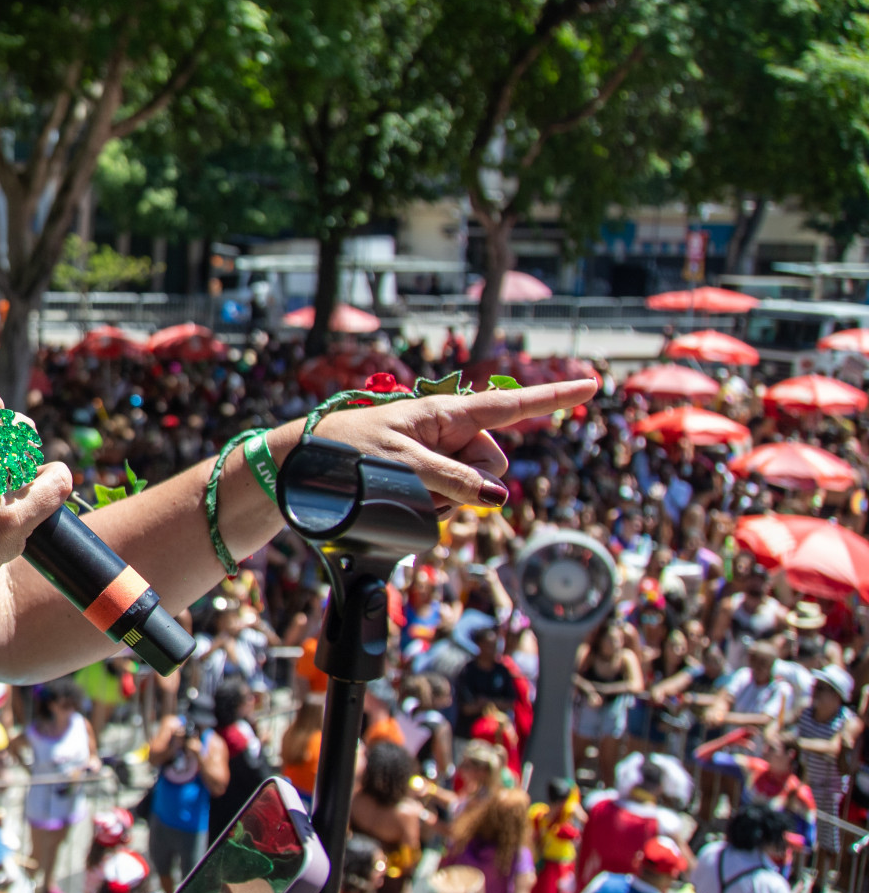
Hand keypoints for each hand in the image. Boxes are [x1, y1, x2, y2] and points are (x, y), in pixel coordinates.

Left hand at [307, 379, 598, 507]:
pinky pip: (446, 502)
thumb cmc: (345, 453)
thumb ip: (453, 481)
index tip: (593, 383)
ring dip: (445, 501)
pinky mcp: (420, 480)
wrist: (299, 467)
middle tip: (424, 483)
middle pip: (492, 464)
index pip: (510, 406)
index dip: (554, 397)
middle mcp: (445, 433)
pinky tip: (401, 502)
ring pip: (470, 489)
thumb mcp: (402, 465)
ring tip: (400, 489)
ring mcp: (434, 458)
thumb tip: (498, 497)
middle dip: (471, 483)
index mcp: (445, 413)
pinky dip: (432, 508)